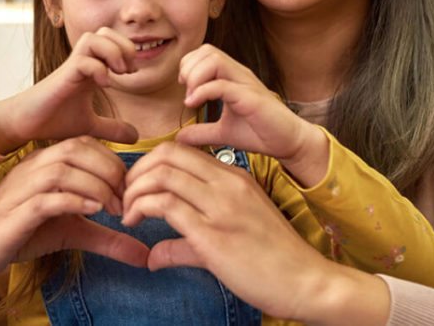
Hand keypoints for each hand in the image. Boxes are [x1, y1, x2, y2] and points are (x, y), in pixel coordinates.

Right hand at [0, 27, 138, 152]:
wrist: (25, 124)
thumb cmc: (53, 120)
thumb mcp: (90, 125)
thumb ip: (112, 128)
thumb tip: (136, 136)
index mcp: (91, 68)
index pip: (113, 39)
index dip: (127, 50)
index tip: (130, 74)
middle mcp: (82, 62)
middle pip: (105, 31)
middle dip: (124, 46)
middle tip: (127, 72)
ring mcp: (72, 67)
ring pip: (94, 37)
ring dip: (113, 52)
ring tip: (118, 74)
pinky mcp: (63, 76)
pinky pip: (83, 60)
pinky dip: (98, 69)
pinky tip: (104, 85)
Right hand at [0, 136, 148, 302]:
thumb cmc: (24, 233)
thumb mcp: (72, 231)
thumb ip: (107, 237)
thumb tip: (145, 256)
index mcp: (45, 161)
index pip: (85, 143)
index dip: (113, 161)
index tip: (130, 189)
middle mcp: (33, 166)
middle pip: (77, 149)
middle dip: (109, 170)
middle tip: (127, 199)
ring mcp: (22, 187)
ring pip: (63, 169)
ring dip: (95, 186)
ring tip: (114, 208)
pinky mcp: (14, 212)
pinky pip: (46, 197)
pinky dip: (73, 201)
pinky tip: (93, 212)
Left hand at [122, 142, 389, 323]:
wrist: (308, 281)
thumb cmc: (273, 262)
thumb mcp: (229, 239)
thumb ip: (186, 243)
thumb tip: (153, 257)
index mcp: (233, 177)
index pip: (180, 151)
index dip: (149, 164)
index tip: (137, 188)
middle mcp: (227, 183)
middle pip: (167, 154)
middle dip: (136, 171)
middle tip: (125, 196)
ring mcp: (221, 206)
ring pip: (162, 174)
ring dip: (134, 190)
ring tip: (126, 211)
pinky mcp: (214, 233)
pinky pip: (165, 204)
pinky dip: (140, 207)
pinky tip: (134, 223)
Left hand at [177, 44, 328, 186]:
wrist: (289, 142)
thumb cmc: (261, 133)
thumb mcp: (223, 132)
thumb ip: (202, 132)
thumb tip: (179, 137)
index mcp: (232, 77)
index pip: (204, 53)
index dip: (189, 66)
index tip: (186, 90)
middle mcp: (239, 74)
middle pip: (208, 50)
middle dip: (189, 68)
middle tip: (187, 93)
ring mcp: (246, 84)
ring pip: (214, 60)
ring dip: (195, 76)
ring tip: (191, 99)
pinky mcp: (251, 98)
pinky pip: (223, 85)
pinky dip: (203, 91)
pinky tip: (194, 104)